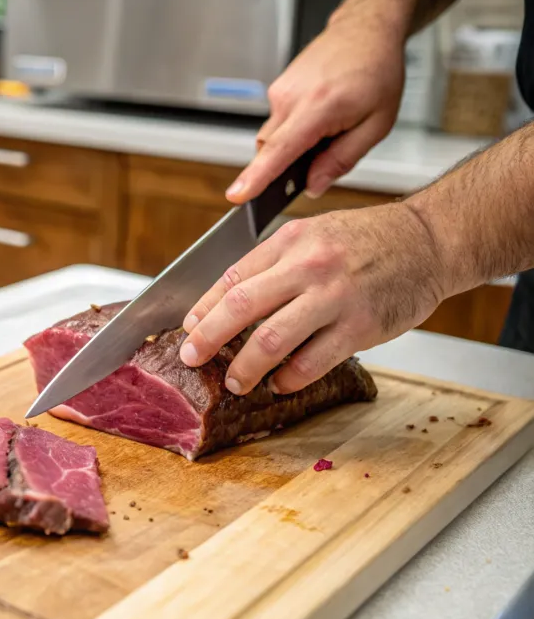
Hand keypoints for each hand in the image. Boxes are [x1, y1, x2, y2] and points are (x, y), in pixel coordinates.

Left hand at [178, 204, 445, 394]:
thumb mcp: (313, 234)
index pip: (232, 277)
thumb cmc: (368, 240)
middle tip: (191, 358)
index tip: (188, 328)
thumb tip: (227, 302)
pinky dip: (289, 378)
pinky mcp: (360, 327)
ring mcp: (335, 297)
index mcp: (291, 241)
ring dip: (245, 367)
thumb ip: (273, 264)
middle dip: (208, 337)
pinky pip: (312, 362)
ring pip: (272, 339)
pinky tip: (279, 383)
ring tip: (236, 382)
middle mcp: (308, 265)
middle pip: (241, 306)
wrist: (429, 240)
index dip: (203, 307)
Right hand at [227, 11, 406, 203]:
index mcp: (318, 106)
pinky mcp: (277, 89)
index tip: (237, 195)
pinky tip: (320, 116)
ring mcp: (280, 91)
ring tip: (329, 127)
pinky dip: (294, 130)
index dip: (257, 177)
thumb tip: (313, 186)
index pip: (279, 150)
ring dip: (294, 145)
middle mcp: (291, 97)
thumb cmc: (376, 72)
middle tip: (322, 158)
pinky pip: (277, 123)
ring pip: (273, 138)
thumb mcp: (376, 124)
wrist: (365, 30)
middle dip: (286, 166)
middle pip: (270, 150)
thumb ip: (342, 159)